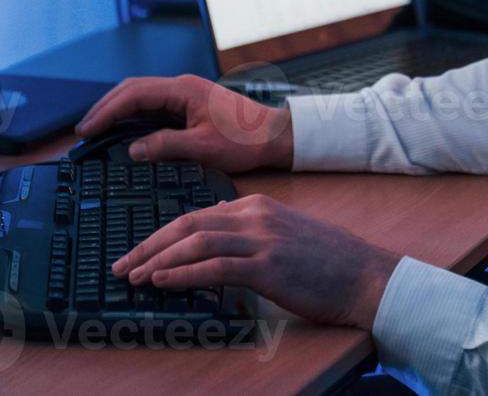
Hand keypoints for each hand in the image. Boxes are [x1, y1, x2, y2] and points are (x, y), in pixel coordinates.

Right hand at [76, 74, 293, 173]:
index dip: (106, 111)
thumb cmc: (245, 140)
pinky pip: (153, 106)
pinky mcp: (189, 104)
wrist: (274, 135)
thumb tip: (132, 150)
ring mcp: (185, 93)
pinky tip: (123, 131)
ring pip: (141, 96)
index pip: (133, 95)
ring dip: (117, 111)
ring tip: (96, 130)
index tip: (87, 129)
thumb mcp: (203, 148)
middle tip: (84, 130)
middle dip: (105, 108)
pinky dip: (133, 116)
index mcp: (183, 90)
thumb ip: (165, 146)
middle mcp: (181, 86)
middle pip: (132, 90)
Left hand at [113, 194, 401, 330]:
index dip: (161, 235)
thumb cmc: (327, 264)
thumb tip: (212, 246)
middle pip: (187, 224)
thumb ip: (249, 236)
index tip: (138, 252)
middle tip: (121, 265)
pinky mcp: (268, 265)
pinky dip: (183, 274)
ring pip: (195, 242)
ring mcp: (262, 239)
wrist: (366, 277)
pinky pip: (215, 266)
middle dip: (149, 246)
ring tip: (133, 276)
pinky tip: (162, 282)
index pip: (196, 215)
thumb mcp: (283, 237)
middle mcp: (255, 215)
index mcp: (256, 206)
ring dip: (158, 260)